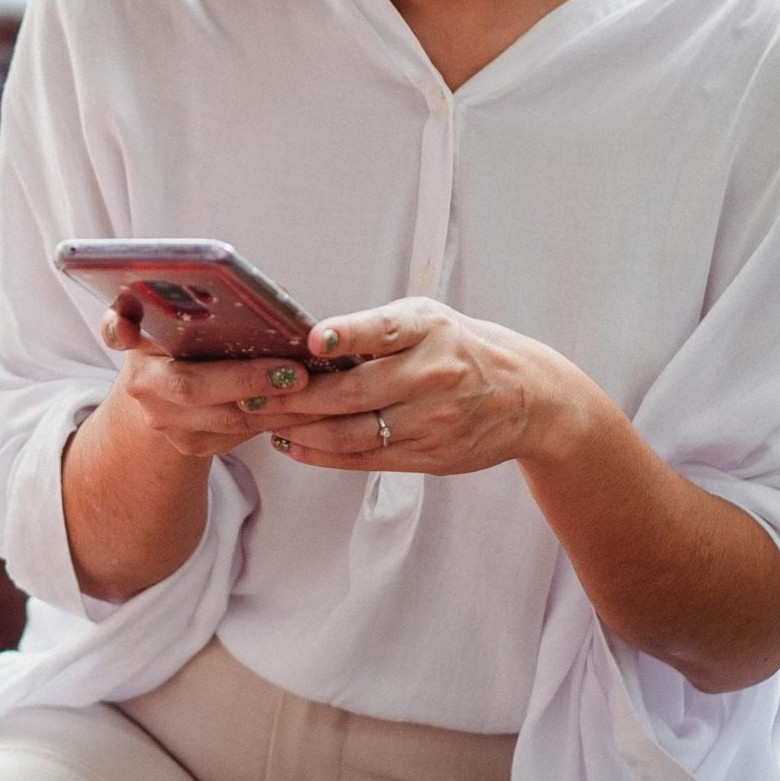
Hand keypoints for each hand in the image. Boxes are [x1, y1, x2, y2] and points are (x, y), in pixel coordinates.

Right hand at [100, 306, 312, 457]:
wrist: (169, 399)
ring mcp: (164, 420)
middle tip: (294, 373)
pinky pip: (238, 437)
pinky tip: (307, 408)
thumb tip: (271, 291)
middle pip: (190, 387)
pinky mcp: (190, 445)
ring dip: (274, 407)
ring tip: (315, 391)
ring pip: (223, 420)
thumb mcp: (190, 316)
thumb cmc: (191, 343)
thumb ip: (212, 301)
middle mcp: (142, 383)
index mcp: (138, 339)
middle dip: (246, 380)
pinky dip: (275, 421)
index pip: (117, 326)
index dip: (119, 326)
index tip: (127, 329)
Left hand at [270, 298, 589, 474]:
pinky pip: (366, 458)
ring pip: (353, 431)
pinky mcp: (430, 455)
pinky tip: (293, 444)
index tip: (311, 340)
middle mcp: (432, 374)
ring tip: (262, 420)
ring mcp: (432, 419)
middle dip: (294, 395)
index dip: (347, 335)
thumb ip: (378, 330)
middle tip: (249, 391)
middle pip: (353, 391)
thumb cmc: (462, 350)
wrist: (530, 398)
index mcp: (430, 330)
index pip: (384, 330)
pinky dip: (322, 454)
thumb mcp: (430, 322)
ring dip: (300, 429)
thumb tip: (306, 342)